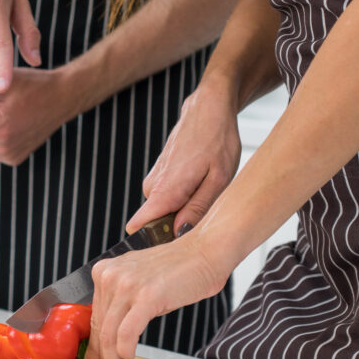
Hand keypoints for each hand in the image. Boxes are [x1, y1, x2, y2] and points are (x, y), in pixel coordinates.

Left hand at [82, 230, 228, 358]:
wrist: (206, 251)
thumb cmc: (178, 270)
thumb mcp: (139, 282)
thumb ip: (122, 303)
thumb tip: (111, 340)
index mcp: (104, 272)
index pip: (94, 318)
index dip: (94, 347)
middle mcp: (110, 276)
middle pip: (99, 328)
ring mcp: (127, 285)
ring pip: (109, 334)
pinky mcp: (146, 295)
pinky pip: (127, 332)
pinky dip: (125, 350)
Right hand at [126, 84, 241, 234]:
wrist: (207, 110)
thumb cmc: (217, 141)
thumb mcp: (218, 179)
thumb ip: (197, 209)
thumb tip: (179, 233)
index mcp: (166, 190)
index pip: (140, 225)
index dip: (154, 242)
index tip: (172, 249)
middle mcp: (153, 187)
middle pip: (158, 223)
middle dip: (179, 225)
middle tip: (207, 213)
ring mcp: (153, 181)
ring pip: (164, 211)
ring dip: (183, 210)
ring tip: (206, 193)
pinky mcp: (157, 177)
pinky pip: (166, 200)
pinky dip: (182, 199)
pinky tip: (199, 184)